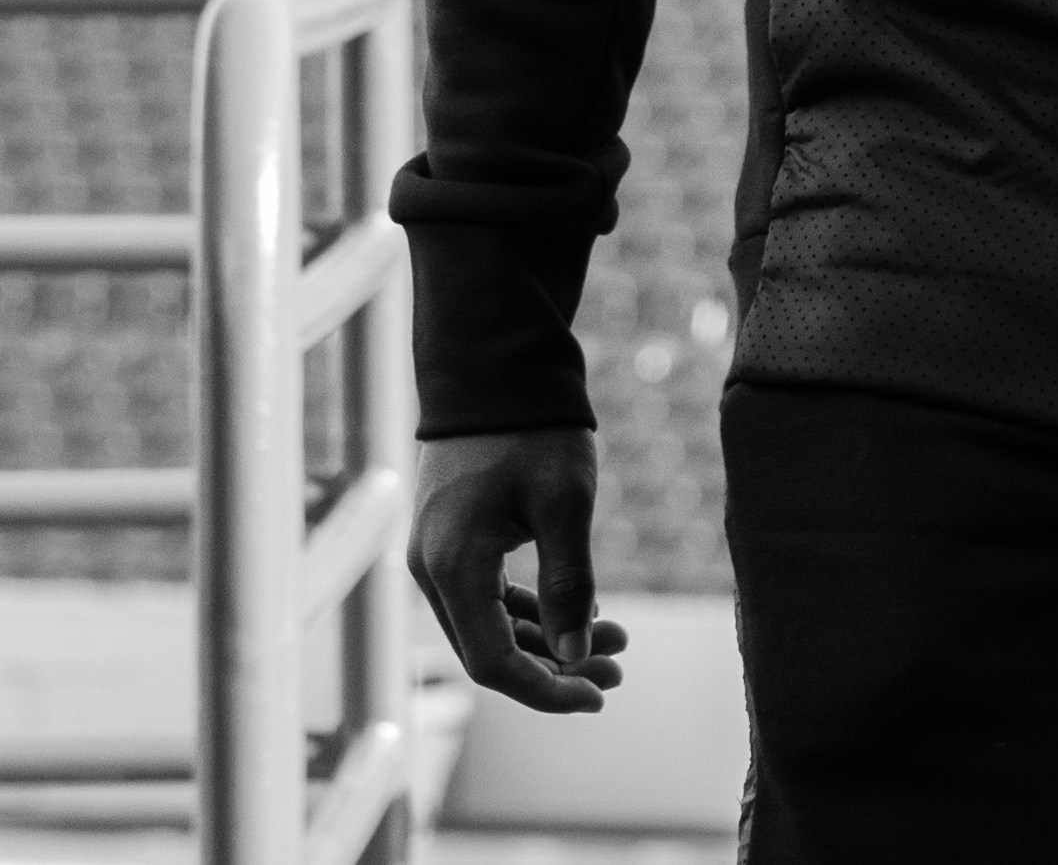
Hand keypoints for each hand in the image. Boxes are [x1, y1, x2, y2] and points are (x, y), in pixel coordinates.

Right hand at [409, 426, 628, 715]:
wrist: (495, 367)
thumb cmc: (532, 430)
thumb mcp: (565, 504)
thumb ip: (568, 585)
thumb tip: (576, 657)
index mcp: (453, 568)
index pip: (492, 664)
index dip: (546, 690)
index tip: (598, 694)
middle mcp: (433, 570)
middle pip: (491, 650)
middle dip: (556, 666)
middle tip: (619, 665)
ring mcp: (439, 555)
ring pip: (492, 625)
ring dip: (549, 639)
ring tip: (616, 639)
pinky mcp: (454, 540)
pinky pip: (488, 596)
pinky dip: (532, 610)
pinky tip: (582, 610)